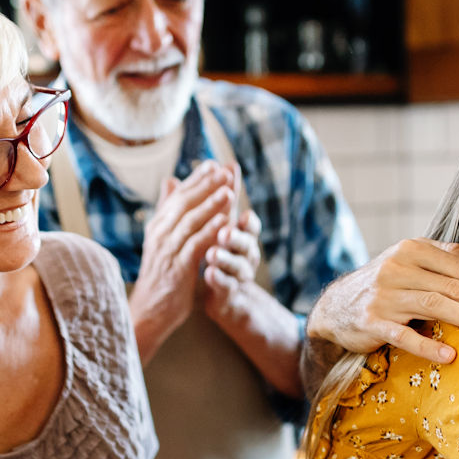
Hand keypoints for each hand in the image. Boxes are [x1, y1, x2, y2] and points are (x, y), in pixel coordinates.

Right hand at [130, 163, 236, 359]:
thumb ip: (169, 212)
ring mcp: (167, 250)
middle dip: (205, 185)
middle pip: (184, 203)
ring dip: (210, 205)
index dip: (195, 179)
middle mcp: (160, 234)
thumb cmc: (161, 275)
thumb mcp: (162, 239)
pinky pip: (195, 245)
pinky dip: (210, 231)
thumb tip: (171, 180)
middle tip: (224, 171)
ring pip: (190, 221)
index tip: (213, 164)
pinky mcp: (177, 268)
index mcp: (158, 226)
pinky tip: (225, 222)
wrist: (150, 310)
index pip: (177, 195)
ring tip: (228, 191)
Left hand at [200, 205, 261, 321]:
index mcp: (243, 236)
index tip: (238, 208)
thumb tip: (210, 164)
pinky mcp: (229, 293)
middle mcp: (246, 253)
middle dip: (236, 236)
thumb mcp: (217, 224)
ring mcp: (239, 274)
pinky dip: (219, 280)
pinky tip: (208, 273)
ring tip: (212, 254)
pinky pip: (227, 286)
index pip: (249, 223)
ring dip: (225, 259)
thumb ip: (215, 198)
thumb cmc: (220, 252)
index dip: (246, 215)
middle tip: (225, 231)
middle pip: (247, 243)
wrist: (222, 294)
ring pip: (237, 265)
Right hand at [304, 239, 458, 363]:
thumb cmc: (385, 287)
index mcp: (413, 249)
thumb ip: (445, 263)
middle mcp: (398, 267)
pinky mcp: (372, 322)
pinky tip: (450, 355)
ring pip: (436, 306)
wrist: (336, 306)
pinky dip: (428, 345)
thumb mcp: (410, 264)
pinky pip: (404, 335)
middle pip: (455, 287)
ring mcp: (384, 295)